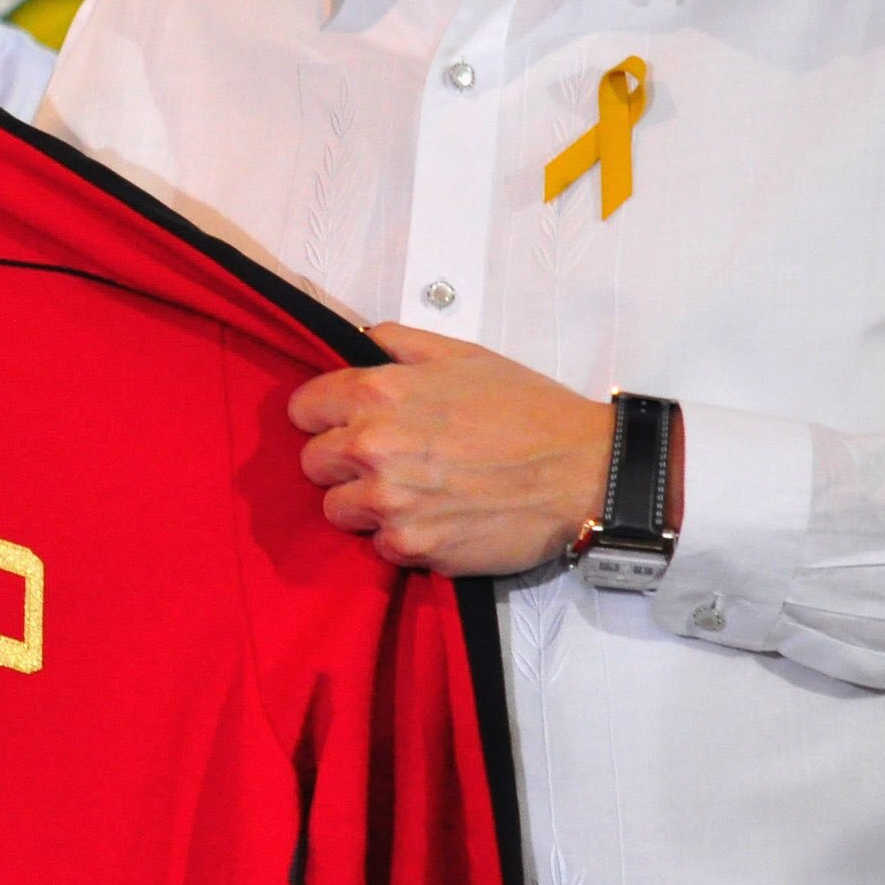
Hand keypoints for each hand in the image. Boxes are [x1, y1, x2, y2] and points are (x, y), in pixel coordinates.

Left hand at [288, 323, 613, 575]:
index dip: (321, 416)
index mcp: (378, 394)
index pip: (302, 409)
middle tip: (380, 462)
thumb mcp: (464, 355)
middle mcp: (372, 447)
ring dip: (364, 504)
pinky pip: (380, 546)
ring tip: (408, 494)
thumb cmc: (529, 410)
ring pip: (337, 509)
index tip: (338, 424)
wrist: (582, 470)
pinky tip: (436, 519)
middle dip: (339, 462)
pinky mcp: (413, 546)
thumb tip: (365, 338)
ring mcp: (389, 502)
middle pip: (313, 462)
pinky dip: (402, 537)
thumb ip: (402, 343)